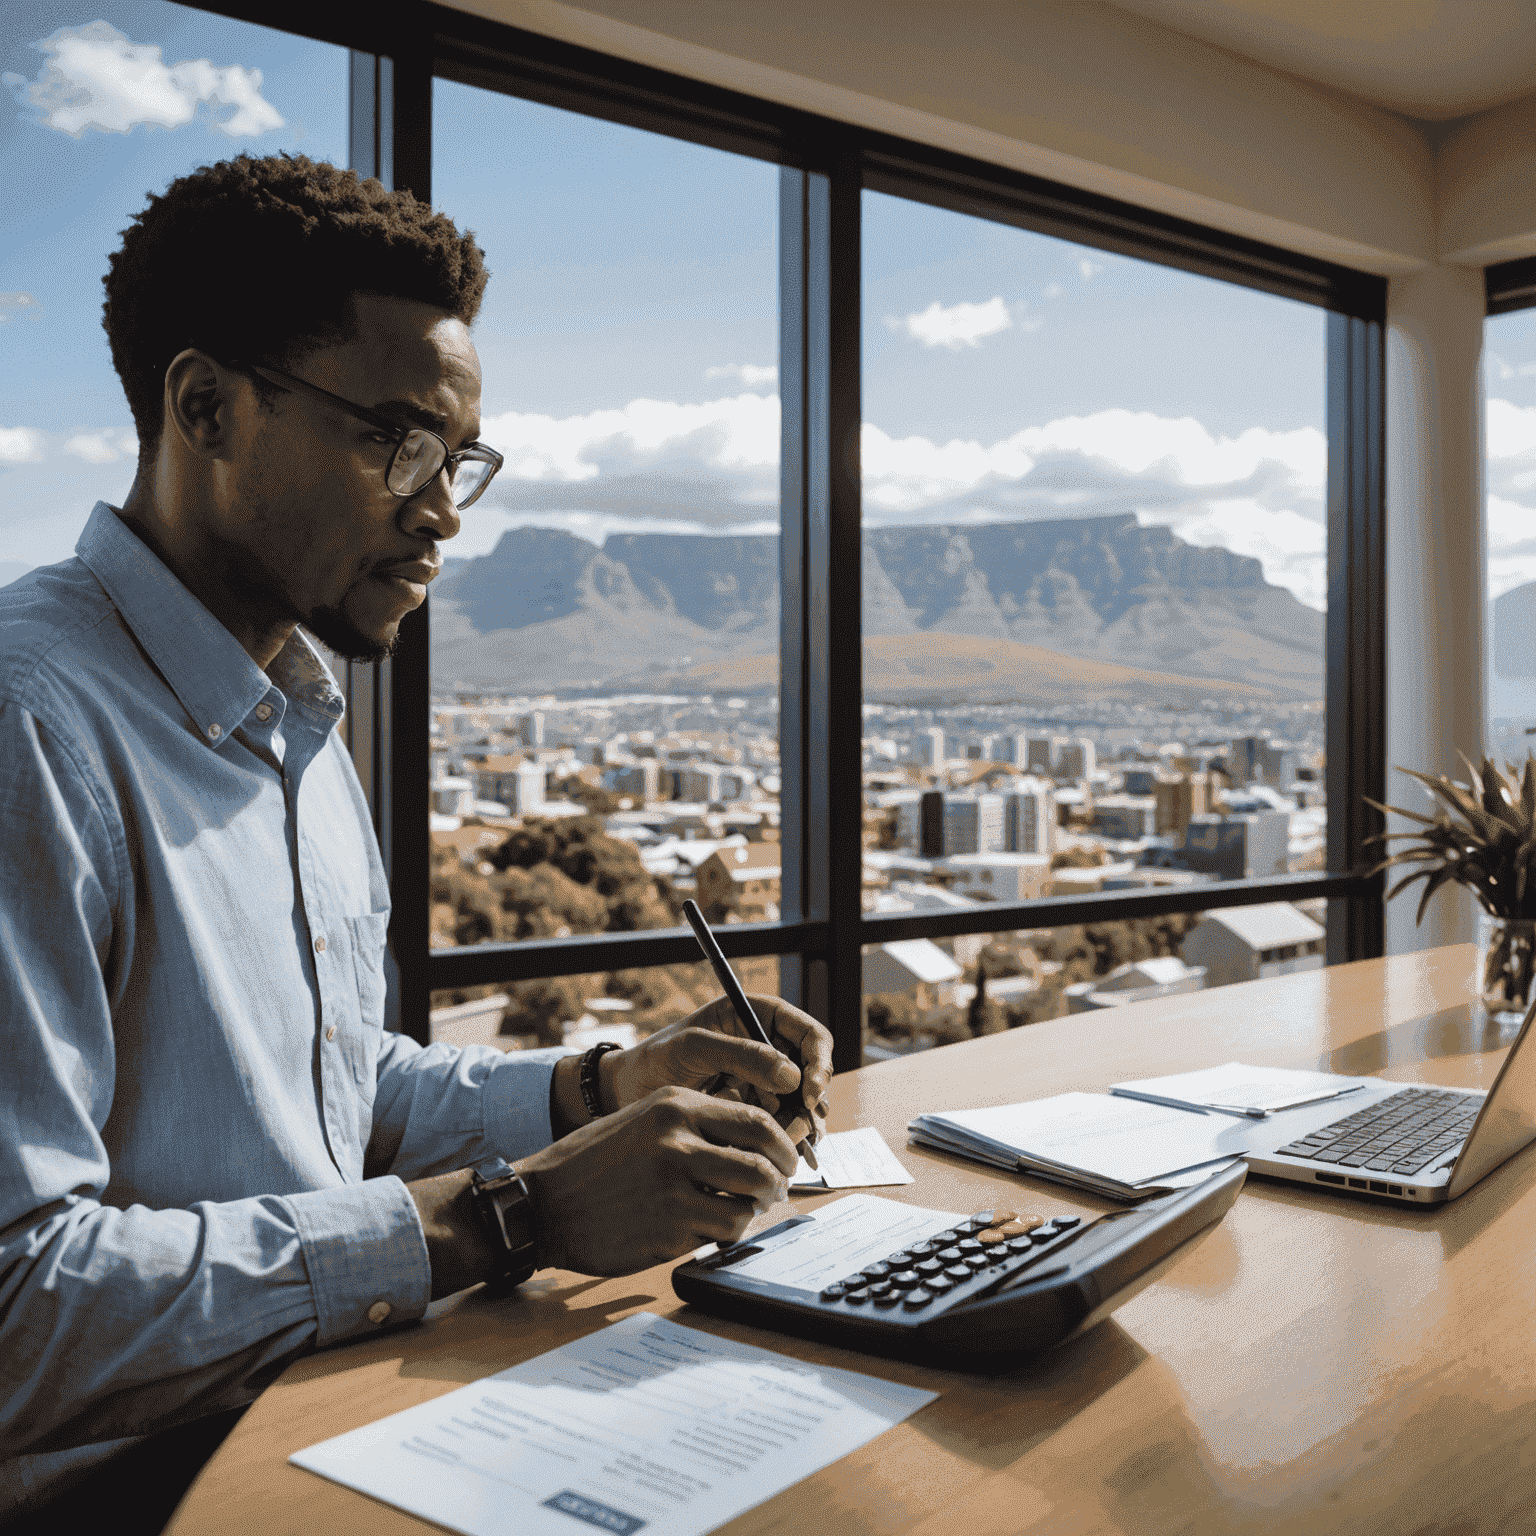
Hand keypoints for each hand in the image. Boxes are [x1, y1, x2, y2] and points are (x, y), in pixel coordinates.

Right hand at [519, 1086, 797, 1274]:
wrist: (543, 1203)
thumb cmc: (595, 1163)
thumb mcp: (645, 1119)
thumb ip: (697, 1125)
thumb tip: (757, 1143)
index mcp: (676, 1104)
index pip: (757, 1119)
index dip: (782, 1144)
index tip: (784, 1160)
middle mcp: (678, 1138)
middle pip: (764, 1161)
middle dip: (779, 1181)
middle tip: (776, 1190)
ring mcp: (674, 1184)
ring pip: (750, 1201)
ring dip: (753, 1211)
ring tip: (740, 1211)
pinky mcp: (669, 1226)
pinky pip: (721, 1232)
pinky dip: (723, 1234)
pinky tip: (706, 1229)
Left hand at [602, 995, 832, 1148]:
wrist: (628, 1095)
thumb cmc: (655, 1060)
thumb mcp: (694, 1049)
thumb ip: (741, 1055)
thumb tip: (791, 1075)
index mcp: (755, 1017)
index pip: (807, 1033)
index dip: (818, 1060)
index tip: (808, 1090)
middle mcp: (765, 1046)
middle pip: (812, 1071)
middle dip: (810, 1100)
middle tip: (798, 1127)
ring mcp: (762, 1080)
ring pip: (802, 1102)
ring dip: (801, 1123)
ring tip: (784, 1143)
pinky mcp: (754, 1109)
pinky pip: (783, 1123)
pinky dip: (786, 1137)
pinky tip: (775, 1150)